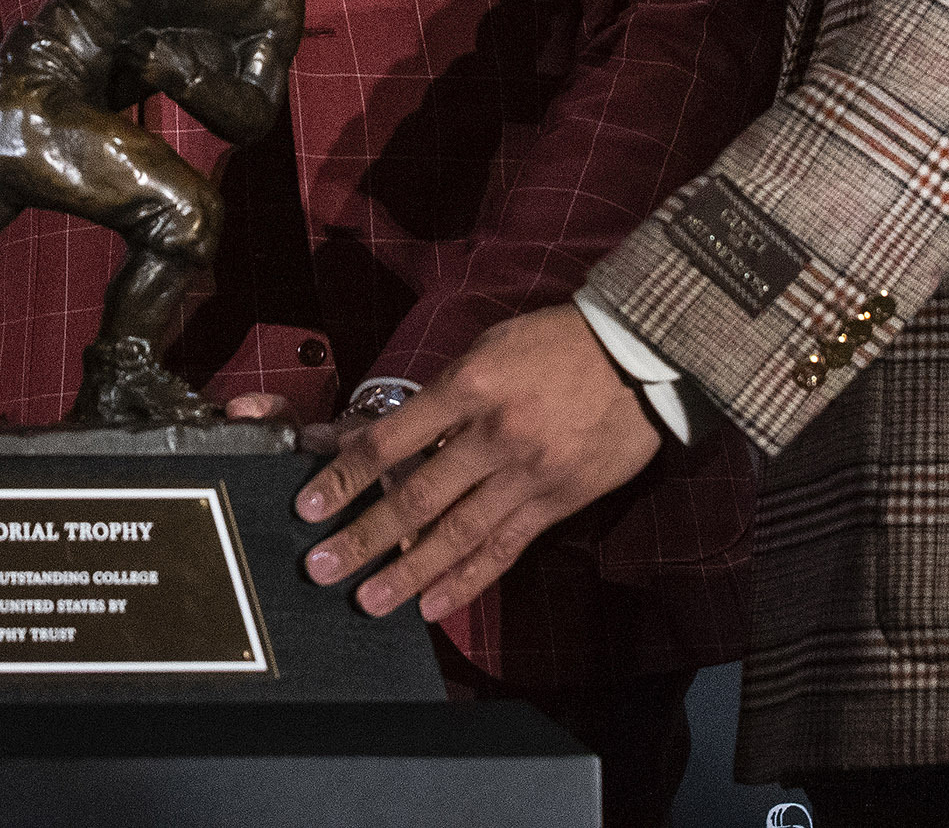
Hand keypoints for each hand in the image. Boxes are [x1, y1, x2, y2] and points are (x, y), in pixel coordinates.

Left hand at [291, 306, 664, 622]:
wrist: (640, 355)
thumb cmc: (556, 343)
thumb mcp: (488, 348)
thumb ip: (438, 396)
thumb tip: (384, 434)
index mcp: (469, 386)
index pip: (391, 440)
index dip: (344, 476)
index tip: (308, 505)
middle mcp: (494, 434)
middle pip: (416, 496)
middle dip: (363, 537)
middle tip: (321, 567)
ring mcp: (527, 474)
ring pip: (457, 534)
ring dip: (407, 572)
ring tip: (368, 601)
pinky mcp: (557, 502)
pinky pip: (504, 548)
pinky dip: (466, 580)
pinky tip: (433, 605)